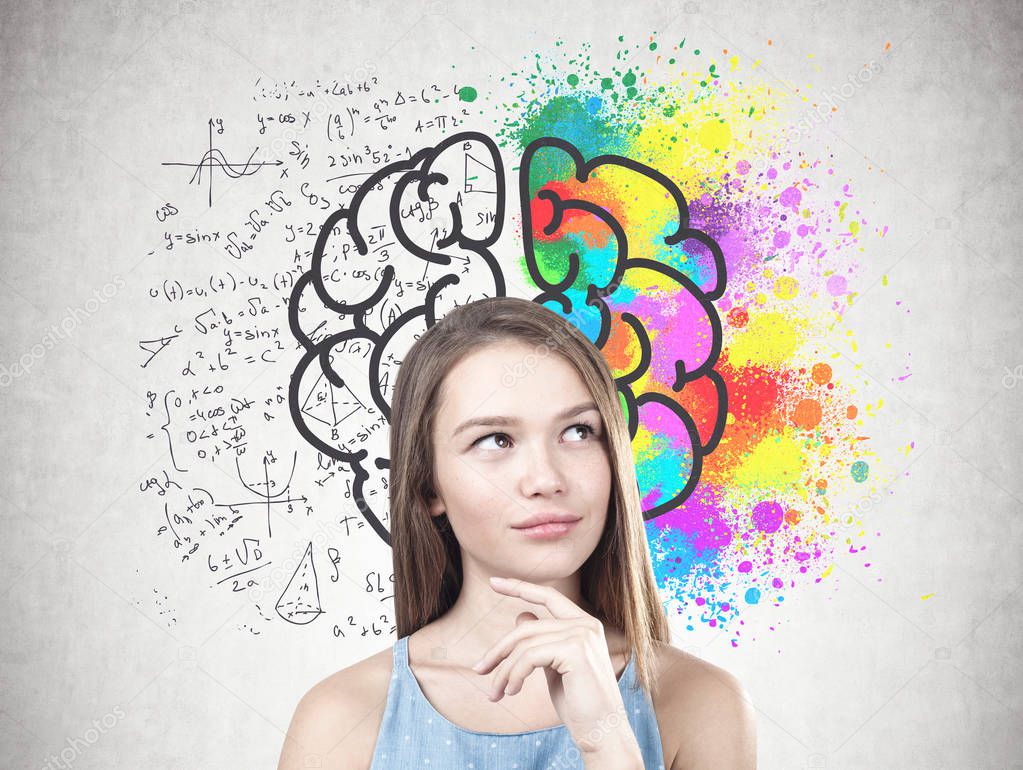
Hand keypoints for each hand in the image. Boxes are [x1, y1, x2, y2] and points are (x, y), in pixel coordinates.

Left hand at [471, 576, 637, 754]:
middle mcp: (586, 624)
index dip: (520, 587)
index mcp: (584, 624)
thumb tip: (521, 616)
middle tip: (478, 670)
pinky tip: (511, 692)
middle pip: (527, 627)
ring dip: (503, 671)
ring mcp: (582, 635)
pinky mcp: (575, 650)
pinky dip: (514, 675)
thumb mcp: (554, 667)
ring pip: (524, 644)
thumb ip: (541, 641)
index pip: (548, 596)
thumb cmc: (579, 703)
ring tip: (495, 693)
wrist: (601, 732)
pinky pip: (529, 657)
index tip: (493, 582)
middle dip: (498, 650)